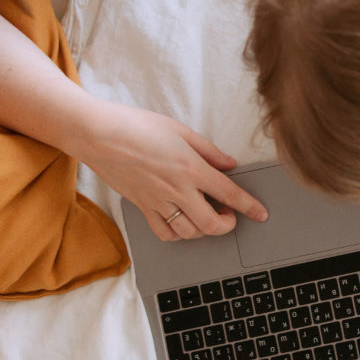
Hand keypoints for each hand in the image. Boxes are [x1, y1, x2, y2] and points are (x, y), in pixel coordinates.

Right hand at [73, 99, 267, 240]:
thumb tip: (230, 164)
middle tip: (230, 216)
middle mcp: (176, 189)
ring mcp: (158, 201)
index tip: (262, 214)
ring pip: (189, 232)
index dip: (250, 206)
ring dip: (204, 230)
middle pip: (211, 223)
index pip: (229, 193)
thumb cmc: (136, 126)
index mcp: (191, 167)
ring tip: (208, 216)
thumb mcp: (180, 130)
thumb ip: (209, 151)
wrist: (97, 134)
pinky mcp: (142, 207)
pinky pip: (164, 232)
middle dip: (227, 225)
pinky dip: (178, 233)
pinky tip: (183, 221)